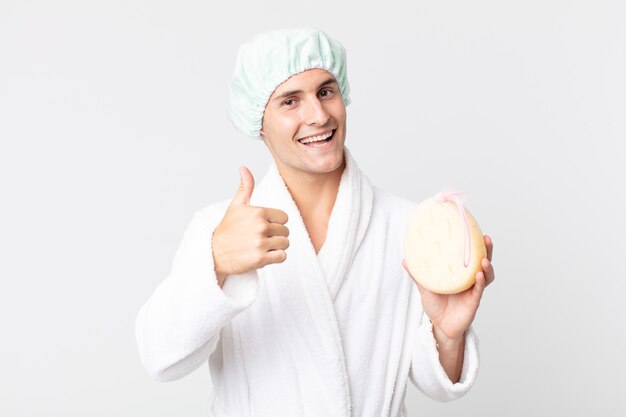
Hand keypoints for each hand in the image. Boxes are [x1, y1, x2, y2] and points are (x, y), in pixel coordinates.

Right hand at [212, 167, 289, 286]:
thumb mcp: (235, 206)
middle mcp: (261, 226)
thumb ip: (245, 187)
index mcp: (258, 212)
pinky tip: (264, 255)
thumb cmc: (227, 230)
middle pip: (286, 231)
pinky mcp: (261, 259)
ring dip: (276, 247)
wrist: (214, 254)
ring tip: (262, 247)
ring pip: (285, 244)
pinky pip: (282, 256)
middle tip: (260, 239)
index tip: (263, 228)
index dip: (275, 223)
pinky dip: (276, 258)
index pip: (284, 217)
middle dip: (276, 236)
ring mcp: (260, 243)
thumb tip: (244, 168)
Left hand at [402, 235, 494, 344]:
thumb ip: (418, 274)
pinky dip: (480, 282)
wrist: (440, 326)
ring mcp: (473, 290)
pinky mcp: (474, 302)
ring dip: (487, 266)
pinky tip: (479, 275)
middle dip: (487, 250)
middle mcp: (470, 280)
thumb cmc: (436, 305)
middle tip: (486, 238)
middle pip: (483, 261)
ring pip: (486, 275)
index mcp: (461, 273)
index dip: (475, 244)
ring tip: (484, 259)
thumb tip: (405, 259)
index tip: (475, 230)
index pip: (471, 255)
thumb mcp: (425, 287)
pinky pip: (479, 290)